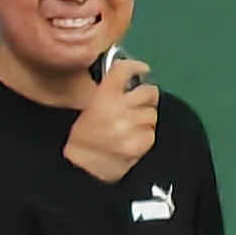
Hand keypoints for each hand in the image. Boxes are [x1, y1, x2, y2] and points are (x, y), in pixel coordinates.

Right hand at [64, 58, 157, 183]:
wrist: (83, 167)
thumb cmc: (84, 136)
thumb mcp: (90, 107)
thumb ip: (109, 92)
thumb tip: (131, 79)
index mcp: (103, 97)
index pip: (124, 71)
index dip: (136, 67)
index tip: (142, 69)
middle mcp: (120, 108)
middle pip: (150, 91)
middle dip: (147, 97)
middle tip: (139, 103)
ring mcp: (132, 126)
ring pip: (153, 113)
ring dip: (146, 117)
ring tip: (131, 125)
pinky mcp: (142, 143)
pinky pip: (153, 132)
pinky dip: (146, 134)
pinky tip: (133, 138)